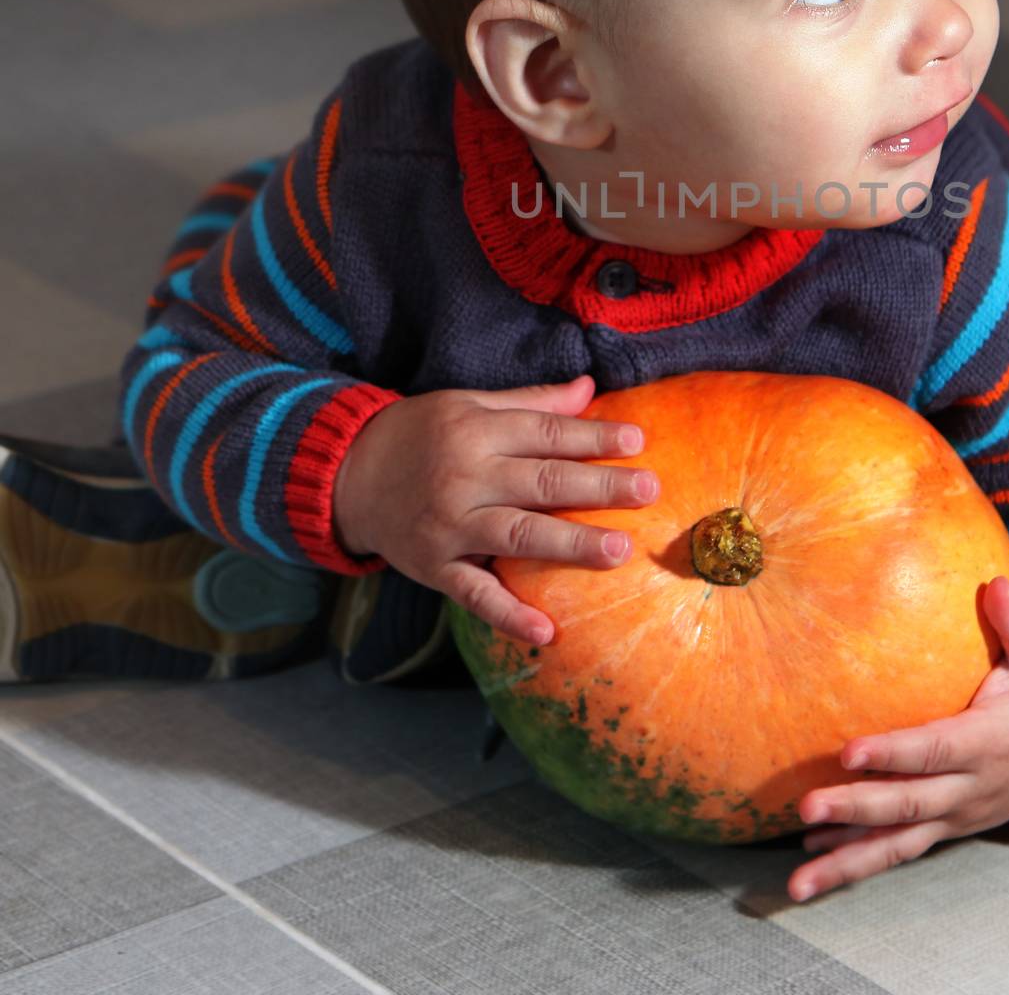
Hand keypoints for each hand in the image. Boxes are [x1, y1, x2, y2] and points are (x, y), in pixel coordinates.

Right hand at [331, 373, 659, 644]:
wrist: (346, 475)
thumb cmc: (419, 434)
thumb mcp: (468, 404)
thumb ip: (529, 402)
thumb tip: (589, 388)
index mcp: (475, 432)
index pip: (546, 434)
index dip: (593, 437)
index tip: (637, 441)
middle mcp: (464, 478)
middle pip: (542, 483)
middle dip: (599, 488)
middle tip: (649, 489)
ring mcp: (449, 528)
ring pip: (518, 536)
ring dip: (570, 546)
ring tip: (619, 550)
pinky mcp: (434, 569)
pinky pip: (475, 596)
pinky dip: (509, 616)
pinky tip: (547, 633)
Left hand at [787, 575, 1008, 902]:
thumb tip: (995, 584)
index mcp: (990, 743)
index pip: (935, 750)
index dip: (893, 753)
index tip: (848, 751)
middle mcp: (971, 789)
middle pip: (909, 804)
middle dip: (855, 808)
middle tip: (806, 806)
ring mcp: (957, 815)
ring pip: (899, 843)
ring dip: (847, 861)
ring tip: (798, 882)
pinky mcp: (947, 826)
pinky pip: (900, 846)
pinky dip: (857, 856)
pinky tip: (813, 858)